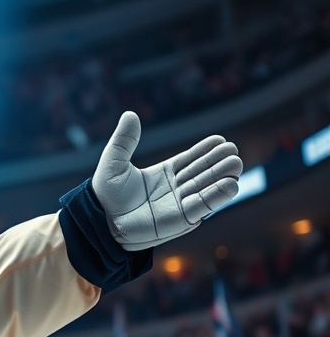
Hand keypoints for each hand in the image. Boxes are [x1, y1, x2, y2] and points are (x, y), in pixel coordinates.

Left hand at [91, 112, 241, 249]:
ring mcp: (180, 203)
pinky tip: (231, 185)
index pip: (191, 158)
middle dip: (219, 161)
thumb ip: (124, 140)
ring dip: (223, 176)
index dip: (206, 150)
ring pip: (207, 187)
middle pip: (204, 171)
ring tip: (236, 164)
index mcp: (164, 173)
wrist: (100, 222)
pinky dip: (217, 196)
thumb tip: (129, 114)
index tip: (220, 140)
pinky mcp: (181, 219)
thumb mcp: (114, 163)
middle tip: (232, 151)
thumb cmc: (105, 195)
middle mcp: (176, 188)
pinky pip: (203, 206)